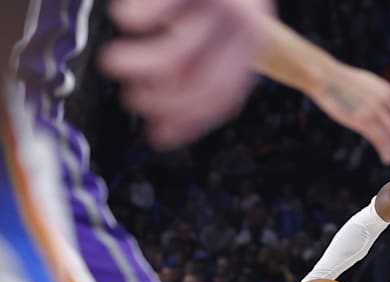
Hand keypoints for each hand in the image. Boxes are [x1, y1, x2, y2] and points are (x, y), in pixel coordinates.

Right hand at [99, 0, 272, 148]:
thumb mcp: (219, 28)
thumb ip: (198, 67)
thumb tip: (167, 126)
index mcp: (252, 46)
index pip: (223, 97)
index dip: (189, 121)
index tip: (158, 135)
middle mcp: (245, 27)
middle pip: (203, 82)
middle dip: (162, 101)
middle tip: (131, 98)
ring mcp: (224, 2)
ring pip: (179, 52)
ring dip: (141, 66)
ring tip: (113, 63)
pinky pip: (165, 7)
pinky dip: (140, 17)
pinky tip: (123, 18)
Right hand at [311, 62, 389, 163]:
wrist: (324, 76)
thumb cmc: (342, 81)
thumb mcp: (368, 83)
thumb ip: (380, 96)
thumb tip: (387, 108)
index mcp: (388, 89)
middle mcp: (385, 99)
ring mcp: (375, 110)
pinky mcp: (363, 120)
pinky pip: (380, 140)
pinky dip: (386, 150)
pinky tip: (387, 157)